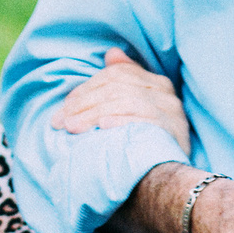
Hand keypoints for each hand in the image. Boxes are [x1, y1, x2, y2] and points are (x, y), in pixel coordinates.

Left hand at [53, 48, 189, 156]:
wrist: (170, 179)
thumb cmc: (146, 143)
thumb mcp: (134, 110)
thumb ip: (124, 80)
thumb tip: (112, 53)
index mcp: (157, 83)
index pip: (116, 75)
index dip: (86, 88)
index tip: (64, 108)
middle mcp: (166, 94)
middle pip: (117, 87)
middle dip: (83, 103)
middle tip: (59, 122)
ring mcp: (171, 112)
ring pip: (125, 101)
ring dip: (93, 114)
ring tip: (72, 129)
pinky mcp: (173, 131)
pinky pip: (144, 120)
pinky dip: (121, 120)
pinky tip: (102, 127)